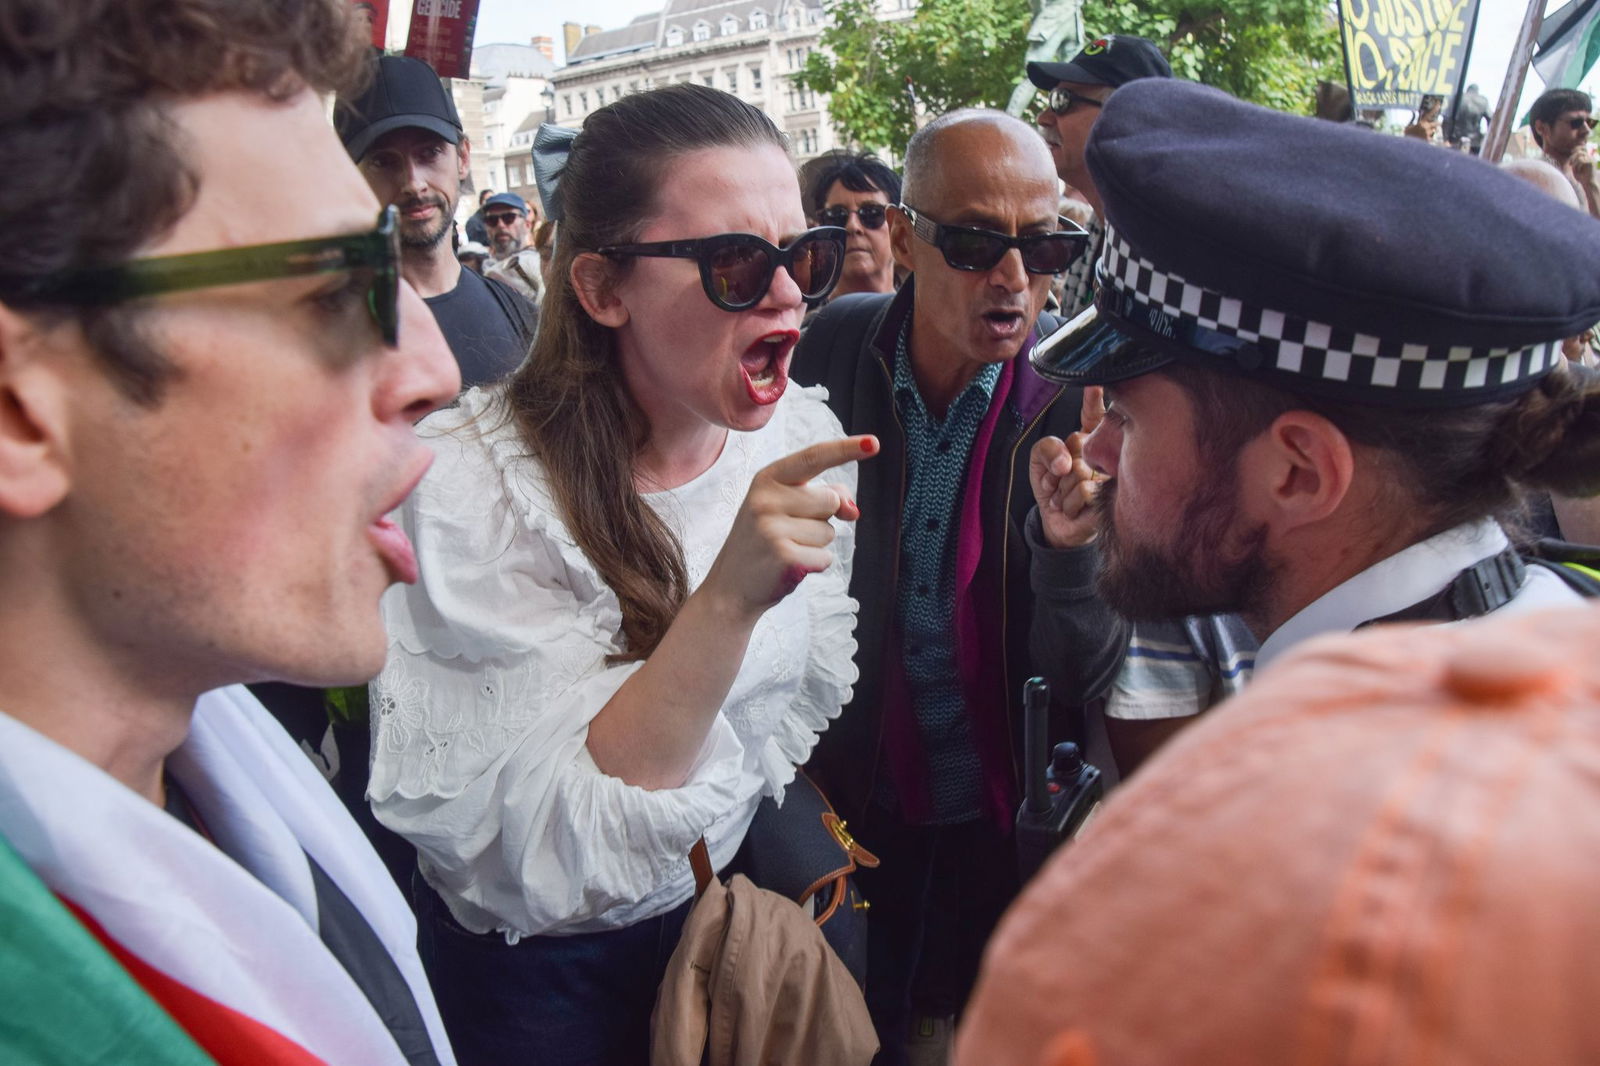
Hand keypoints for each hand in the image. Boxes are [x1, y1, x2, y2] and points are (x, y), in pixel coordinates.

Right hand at [702, 434, 877, 617]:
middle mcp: (766, 500)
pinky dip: (815, 565)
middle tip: (790, 531)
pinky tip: (789, 566)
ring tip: (786, 549)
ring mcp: (772, 529)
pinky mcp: (784, 557)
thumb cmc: (764, 541)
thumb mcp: (784, 507)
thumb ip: (822, 496)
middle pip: (831, 500)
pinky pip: (825, 557)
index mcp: (767, 479)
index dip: (845, 449)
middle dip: (823, 518)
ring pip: (830, 532)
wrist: (731, 586)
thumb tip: (853, 510)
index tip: (873, 443)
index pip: (813, 457)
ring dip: (816, 545)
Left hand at [1030, 386, 1104, 548]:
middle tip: (1060, 481)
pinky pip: (1083, 489)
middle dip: (1057, 467)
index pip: (1094, 414)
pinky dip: (1068, 501)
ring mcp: (1110, 475)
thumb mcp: (1038, 462)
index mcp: (1089, 439)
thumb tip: (1066, 463)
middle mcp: (1104, 453)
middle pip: (1075, 444)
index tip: (1095, 381)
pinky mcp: (1110, 497)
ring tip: (1066, 496)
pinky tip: (1073, 507)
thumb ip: (1046, 449)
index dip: (1094, 397)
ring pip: (1077, 470)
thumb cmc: (1052, 489)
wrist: (1058, 523)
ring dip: (1061, 489)